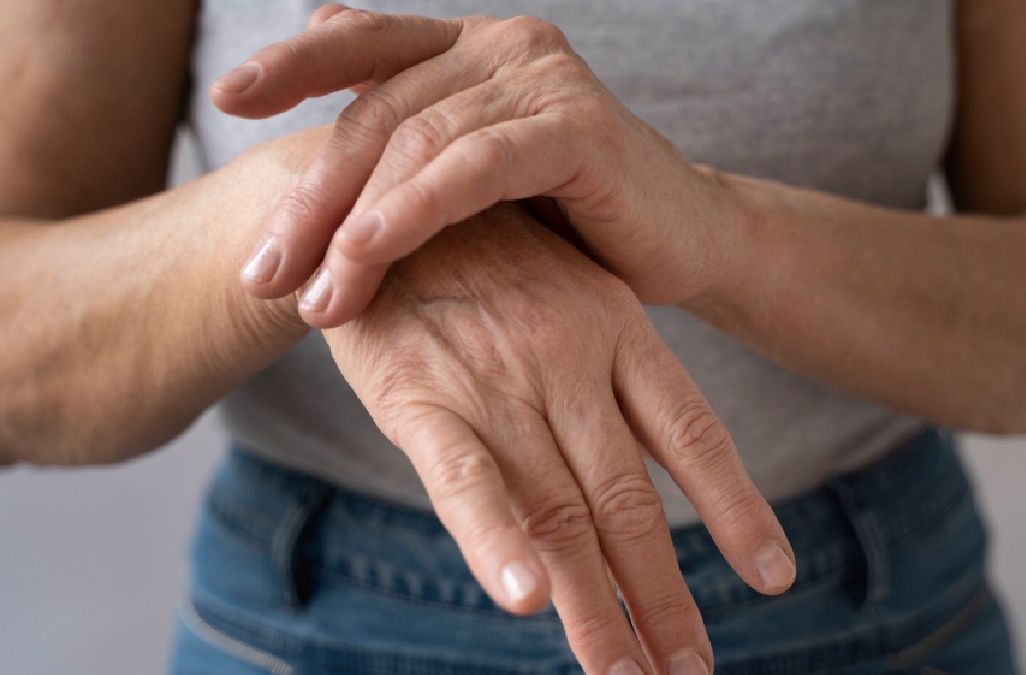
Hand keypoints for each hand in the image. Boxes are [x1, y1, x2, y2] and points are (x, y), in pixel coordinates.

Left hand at [214, 5, 739, 327]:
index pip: (366, 42)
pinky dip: (415, 208)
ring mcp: (542, 79)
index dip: (292, 63)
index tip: (224, 100)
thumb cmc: (575, 224)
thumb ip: (414, 151)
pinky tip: (369, 251)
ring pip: (418, 140)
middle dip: (312, 198)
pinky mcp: (578, 127)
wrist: (685, 245)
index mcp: (472, 49)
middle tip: (264, 273)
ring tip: (313, 296)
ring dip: (353, 223)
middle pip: (379, 110)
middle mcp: (504, 46)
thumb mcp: (481, 185)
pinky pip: (475, 165)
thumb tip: (329, 142)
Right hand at [322, 204, 793, 673]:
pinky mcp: (419, 395)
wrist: (374, 200)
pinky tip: (527, 600)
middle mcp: (570, 357)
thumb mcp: (565, 294)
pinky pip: (465, 476)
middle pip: (628, 499)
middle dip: (662, 596)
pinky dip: (497, 539)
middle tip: (689, 674)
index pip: (694, 432)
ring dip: (596, 606)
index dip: (735, 507)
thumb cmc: (480, 263)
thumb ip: (608, 382)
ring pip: (558, 508)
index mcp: (616, 327)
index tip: (772, 577)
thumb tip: (660, 473)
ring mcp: (498, 377)